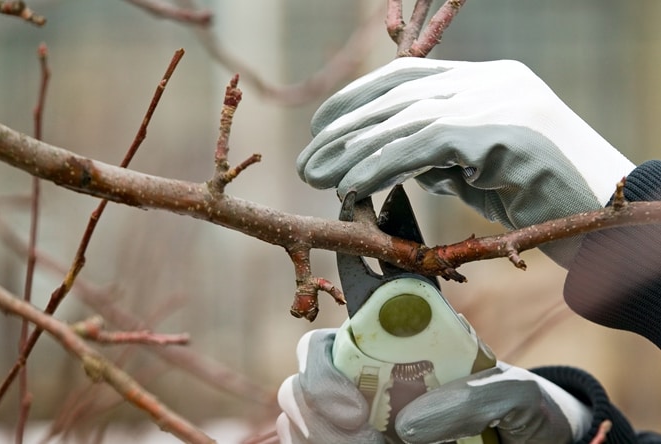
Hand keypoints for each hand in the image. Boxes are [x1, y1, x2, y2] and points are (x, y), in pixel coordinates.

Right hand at [276, 329, 591, 443]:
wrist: (530, 443)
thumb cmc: (518, 412)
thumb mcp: (514, 394)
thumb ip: (474, 397)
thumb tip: (410, 424)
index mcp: (381, 353)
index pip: (319, 347)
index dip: (321, 373)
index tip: (356, 412)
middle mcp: (353, 387)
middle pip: (297, 392)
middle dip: (320, 422)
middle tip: (371, 443)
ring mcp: (346, 426)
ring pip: (295, 429)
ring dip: (325, 442)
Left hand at [296, 58, 633, 264]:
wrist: (609, 222)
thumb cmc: (544, 202)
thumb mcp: (481, 169)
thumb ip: (439, 154)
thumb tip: (382, 162)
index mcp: (488, 80)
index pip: (406, 76)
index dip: (357, 100)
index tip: (319, 127)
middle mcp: (492, 82)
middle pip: (398, 96)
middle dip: (344, 129)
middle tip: (307, 162)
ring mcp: (499, 103)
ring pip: (405, 120)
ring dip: (352, 152)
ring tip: (318, 177)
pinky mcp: (500, 134)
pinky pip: (423, 147)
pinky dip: (381, 166)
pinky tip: (352, 186)